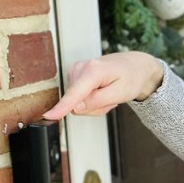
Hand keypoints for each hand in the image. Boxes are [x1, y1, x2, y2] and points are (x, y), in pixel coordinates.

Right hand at [43, 52, 162, 119]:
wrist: (135, 66)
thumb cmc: (131, 77)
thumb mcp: (120, 93)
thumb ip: (97, 101)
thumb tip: (75, 109)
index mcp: (93, 70)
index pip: (75, 93)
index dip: (62, 107)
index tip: (48, 116)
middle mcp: (80, 68)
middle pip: (76, 103)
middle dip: (94, 107)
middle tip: (110, 98)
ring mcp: (76, 71)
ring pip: (77, 102)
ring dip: (94, 103)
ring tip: (107, 93)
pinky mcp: (74, 76)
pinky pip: (78, 98)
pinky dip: (91, 99)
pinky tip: (101, 91)